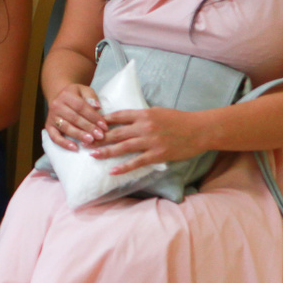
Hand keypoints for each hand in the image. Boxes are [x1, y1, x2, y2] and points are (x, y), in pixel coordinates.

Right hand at [45, 83, 106, 149]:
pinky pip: (54, 137)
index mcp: (66, 95)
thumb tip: (97, 107)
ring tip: (90, 140)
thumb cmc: (76, 96)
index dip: (94, 117)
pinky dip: (64, 143)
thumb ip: (91, 97)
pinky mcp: (48, 126)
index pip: (81, 107)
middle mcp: (56, 105)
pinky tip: (75, 148)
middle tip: (100, 136)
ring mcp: (51, 116)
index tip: (104, 126)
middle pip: (74, 118)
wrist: (59, 97)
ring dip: (79, 135)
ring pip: (66, 127)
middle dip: (88, 127)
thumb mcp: (85, 91)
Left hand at [92, 107, 210, 175]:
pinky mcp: (156, 154)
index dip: (103, 121)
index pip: (118, 116)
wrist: (198, 130)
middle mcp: (144, 126)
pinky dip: (123, 167)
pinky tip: (112, 170)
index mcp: (144, 114)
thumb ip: (142, 116)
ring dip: (106, 151)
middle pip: (116, 132)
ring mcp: (150, 141)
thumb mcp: (159, 112)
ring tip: (92, 155)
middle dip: (98, 137)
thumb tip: (128, 120)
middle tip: (84, 141)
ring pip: (122, 147)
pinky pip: (136, 162)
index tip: (90, 124)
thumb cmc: (179, 120)